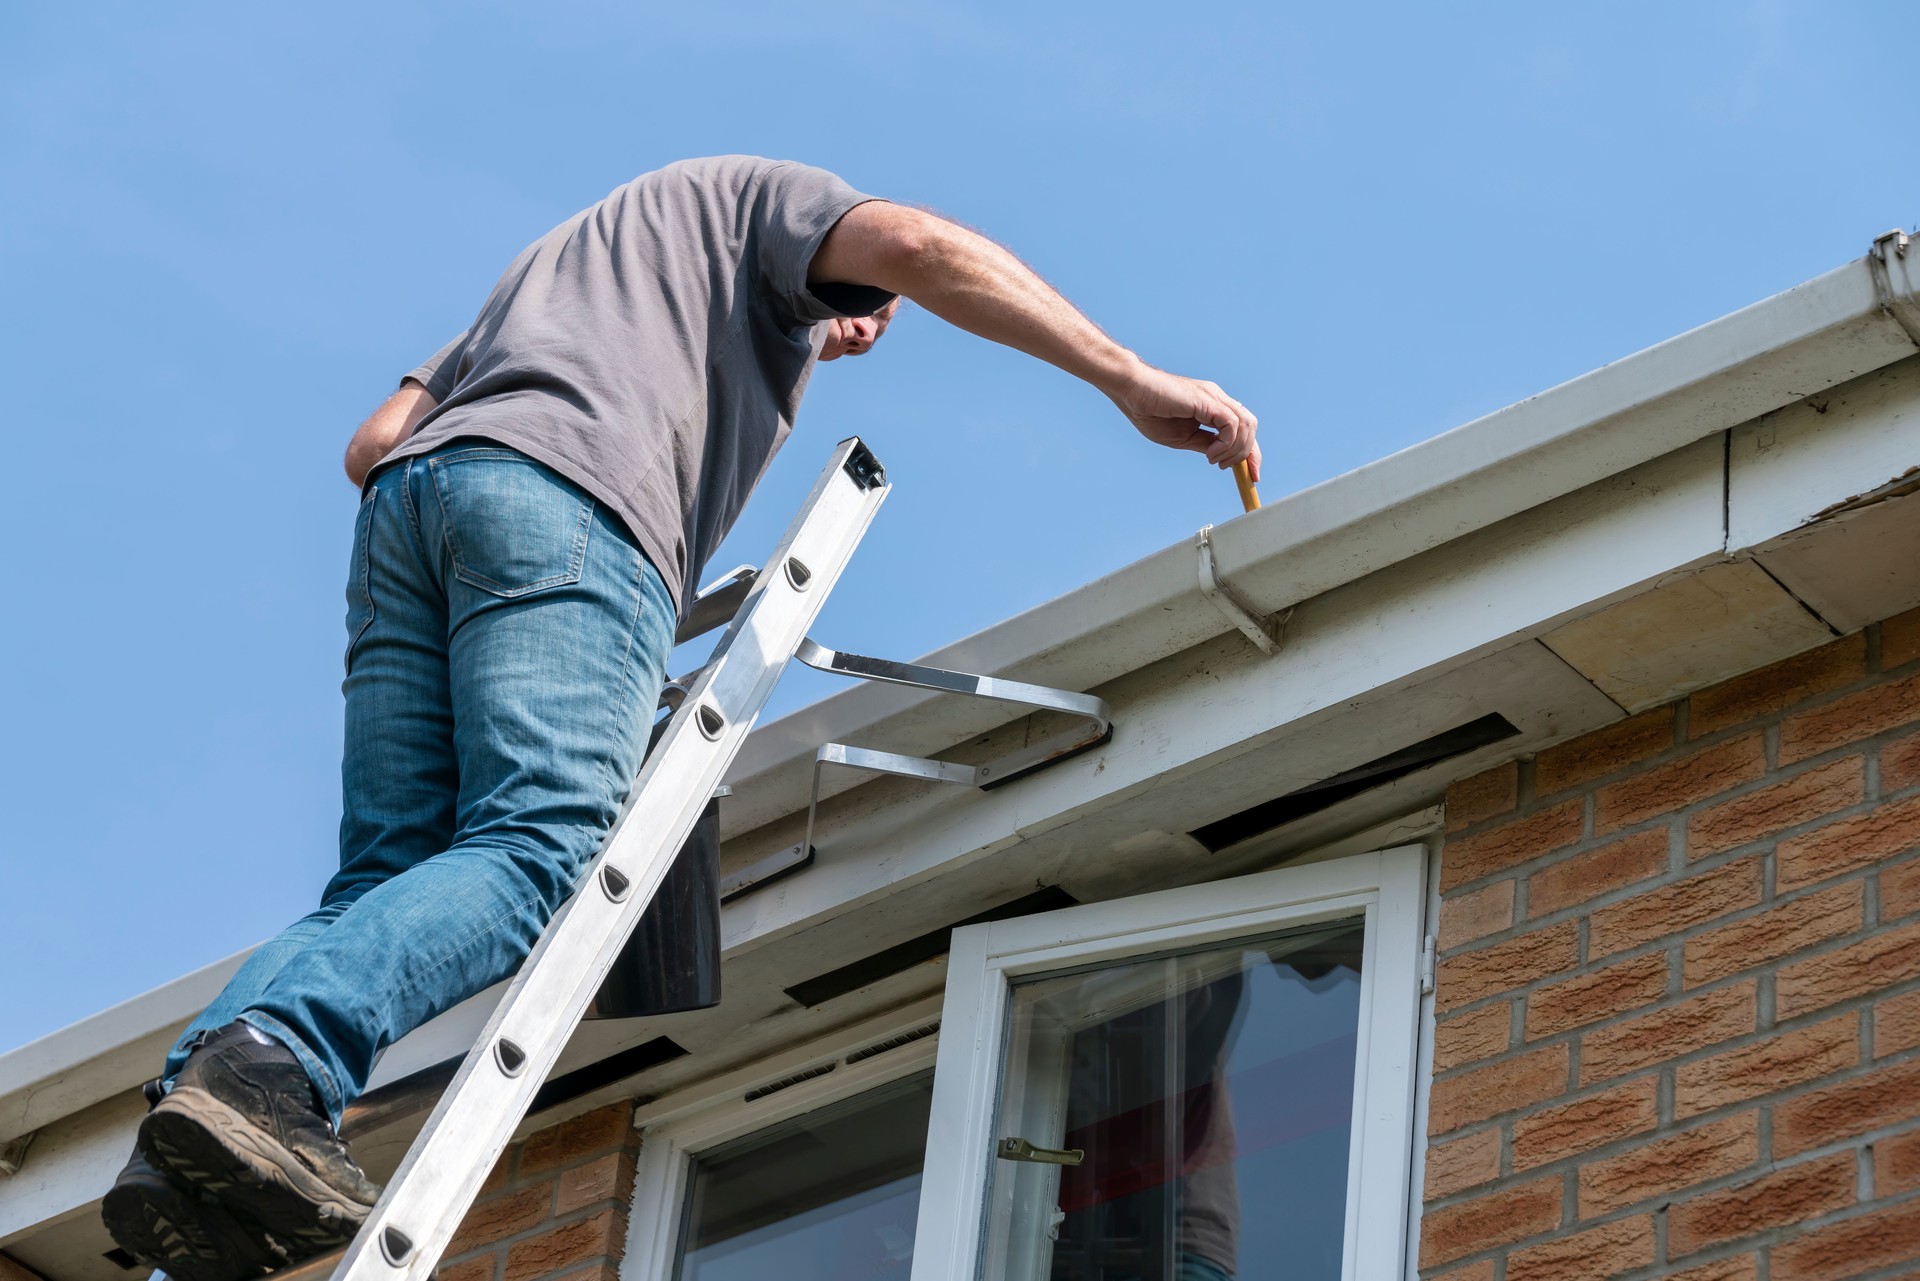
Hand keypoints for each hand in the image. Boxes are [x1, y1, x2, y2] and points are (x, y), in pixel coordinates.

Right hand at [1109, 364, 1260, 481]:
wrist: (1132, 392)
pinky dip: (1226, 443)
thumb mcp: (1182, 438)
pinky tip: (1211, 453)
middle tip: (1232, 471)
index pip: (1242, 429)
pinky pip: (1231, 424)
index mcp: (1213, 408)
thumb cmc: (1150, 412)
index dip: (1251, 453)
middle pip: (1250, 426)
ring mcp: (1214, 397)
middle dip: (1249, 454)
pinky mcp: (1207, 399)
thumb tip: (1221, 456)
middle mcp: (1218, 400)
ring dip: (1236, 450)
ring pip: (1246, 425)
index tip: (1252, 476)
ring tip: (1216, 461)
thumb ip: (1204, 444)